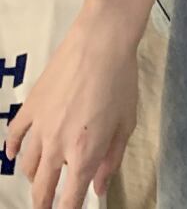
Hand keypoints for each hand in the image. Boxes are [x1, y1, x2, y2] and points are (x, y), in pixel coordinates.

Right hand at [4, 3, 138, 207]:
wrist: (101, 42)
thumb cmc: (121, 81)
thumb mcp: (126, 123)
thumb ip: (112, 159)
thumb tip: (99, 188)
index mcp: (84, 153)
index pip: (70, 198)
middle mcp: (57, 146)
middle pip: (42, 188)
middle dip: (44, 203)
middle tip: (47, 207)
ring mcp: (40, 126)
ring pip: (27, 165)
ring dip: (32, 177)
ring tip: (40, 179)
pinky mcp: (30, 106)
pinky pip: (13, 135)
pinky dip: (10, 149)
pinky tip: (12, 155)